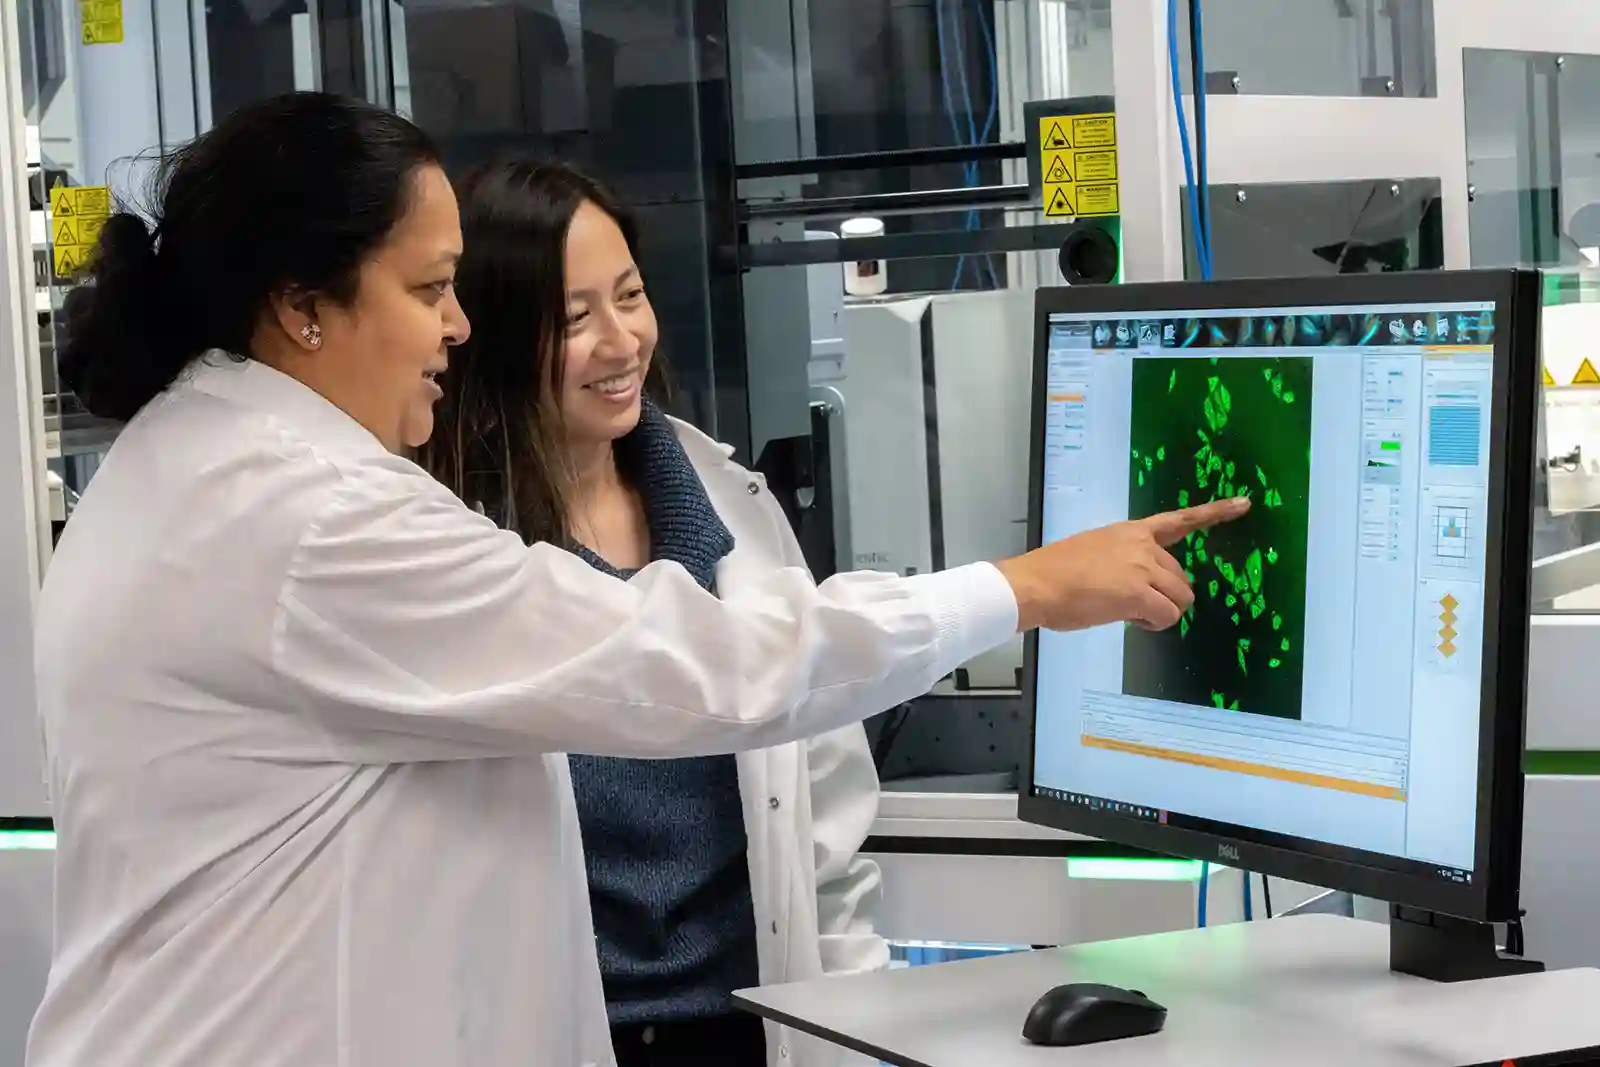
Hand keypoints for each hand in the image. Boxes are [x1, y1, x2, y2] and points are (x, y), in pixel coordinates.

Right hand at [995, 498, 1250, 632]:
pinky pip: (1167, 616)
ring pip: (1180, 598)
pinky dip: (1154, 625)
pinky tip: (1131, 621)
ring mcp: (1142, 568)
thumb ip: (1121, 562)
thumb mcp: (1092, 553)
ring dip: (1162, 612)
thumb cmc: (1054, 573)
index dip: (1214, 513)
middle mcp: (1142, 546)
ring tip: (1130, 614)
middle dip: (1166, 596)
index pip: (1178, 520)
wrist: (1035, 584)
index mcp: (1130, 532)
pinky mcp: (1138, 594)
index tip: (1244, 504)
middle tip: (1135, 607)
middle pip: (1182, 577)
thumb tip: (1133, 587)